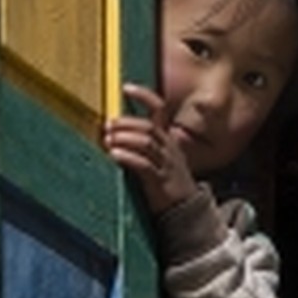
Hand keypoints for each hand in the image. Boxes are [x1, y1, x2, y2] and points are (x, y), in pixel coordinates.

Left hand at [104, 83, 197, 213]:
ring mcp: (166, 164)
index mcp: (167, 139)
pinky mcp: (161, 181)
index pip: (159, 110)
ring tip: (107, 139)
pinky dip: (128, 158)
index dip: (144, 96)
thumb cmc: (169, 184)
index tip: (126, 87)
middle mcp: (168, 148)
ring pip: (146, 143)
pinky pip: (144, 165)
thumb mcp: (161, 160)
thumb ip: (144, 146)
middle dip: (126, 123)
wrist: (189, 210)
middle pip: (147, 126)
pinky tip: (114, 155)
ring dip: (124, 139)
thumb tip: (114, 134)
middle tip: (108, 125)